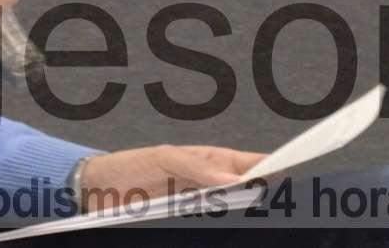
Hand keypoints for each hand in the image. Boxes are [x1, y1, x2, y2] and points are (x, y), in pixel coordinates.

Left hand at [78, 145, 265, 211]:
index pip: (248, 163)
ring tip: (257, 217)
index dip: (269, 166)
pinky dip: (218, 227)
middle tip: (277, 203)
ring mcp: (198, 205)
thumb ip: (199, 168)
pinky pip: (208, 226)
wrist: (100, 189)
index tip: (288, 172)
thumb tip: (234, 180)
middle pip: (245, 190)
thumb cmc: (132, 165)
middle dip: (261, 195)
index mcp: (210, 160)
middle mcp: (208, 183)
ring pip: (230, 211)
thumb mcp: (166, 158)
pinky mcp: (184, 222)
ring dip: (241, 214)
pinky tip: (226, 229)